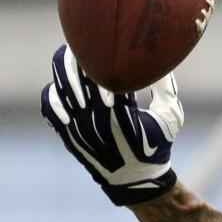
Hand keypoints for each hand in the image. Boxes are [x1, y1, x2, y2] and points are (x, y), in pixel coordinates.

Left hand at [40, 45, 183, 204]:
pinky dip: (54, 92)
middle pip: (78, 77)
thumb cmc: (156, 146)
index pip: (106, 75)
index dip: (103, 56)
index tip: (107, 41)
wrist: (135, 180)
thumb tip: (159, 61)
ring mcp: (78, 127)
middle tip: (86, 40)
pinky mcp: (67, 133)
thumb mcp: (171, 117)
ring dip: (65, 68)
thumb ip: (166, 88)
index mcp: (122, 114)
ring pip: (62, 87)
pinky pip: (50, 105)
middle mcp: (95, 120)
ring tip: (70, 54)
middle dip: (81, 56)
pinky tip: (62, 85)